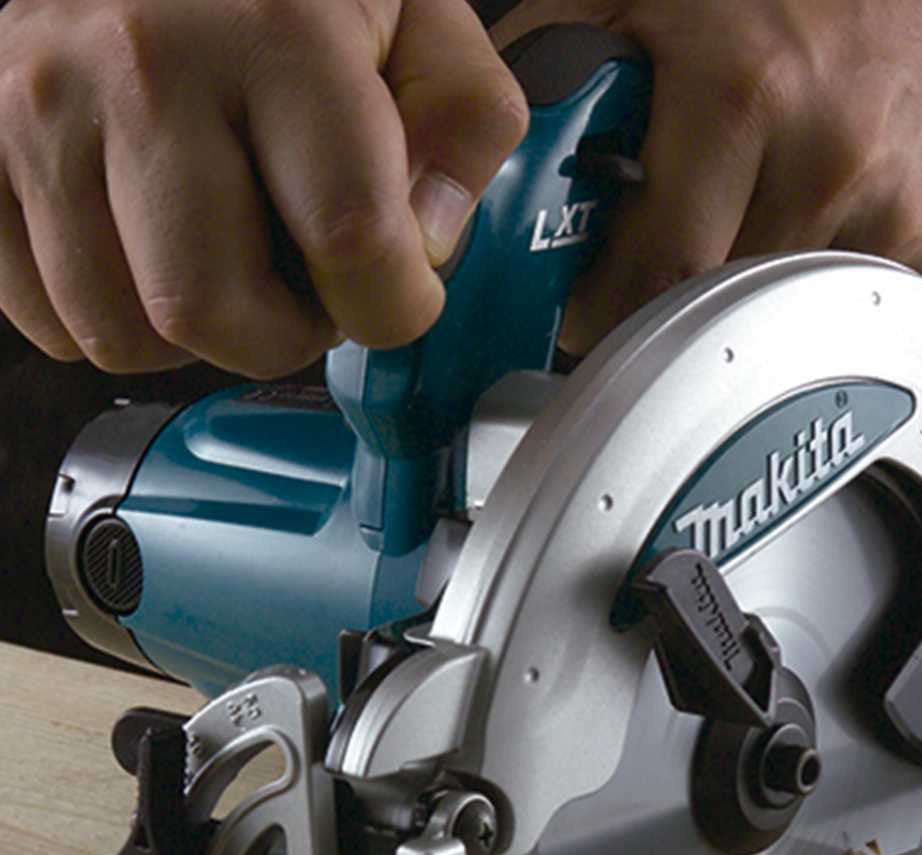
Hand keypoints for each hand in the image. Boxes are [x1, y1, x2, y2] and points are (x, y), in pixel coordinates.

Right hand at [0, 0, 527, 375]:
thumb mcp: (408, 9)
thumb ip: (460, 121)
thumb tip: (430, 240)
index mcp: (274, 32)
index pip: (351, 239)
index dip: (393, 304)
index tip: (397, 293)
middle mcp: (141, 68)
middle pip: (213, 313)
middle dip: (281, 335)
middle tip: (302, 287)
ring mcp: (41, 111)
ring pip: (121, 333)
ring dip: (191, 333)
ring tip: (221, 255)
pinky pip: (45, 317)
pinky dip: (107, 312)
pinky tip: (144, 249)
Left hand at [492, 0, 921, 351]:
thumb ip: (555, 76)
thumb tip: (485, 173)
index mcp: (743, 91)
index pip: (657, 270)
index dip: (607, 308)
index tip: (586, 310)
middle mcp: (826, 148)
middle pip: (712, 307)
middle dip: (661, 306)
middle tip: (645, 274)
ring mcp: (885, 198)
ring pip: (768, 318)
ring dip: (730, 300)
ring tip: (725, 232)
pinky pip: (832, 306)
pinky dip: (798, 289)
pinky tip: (794, 228)